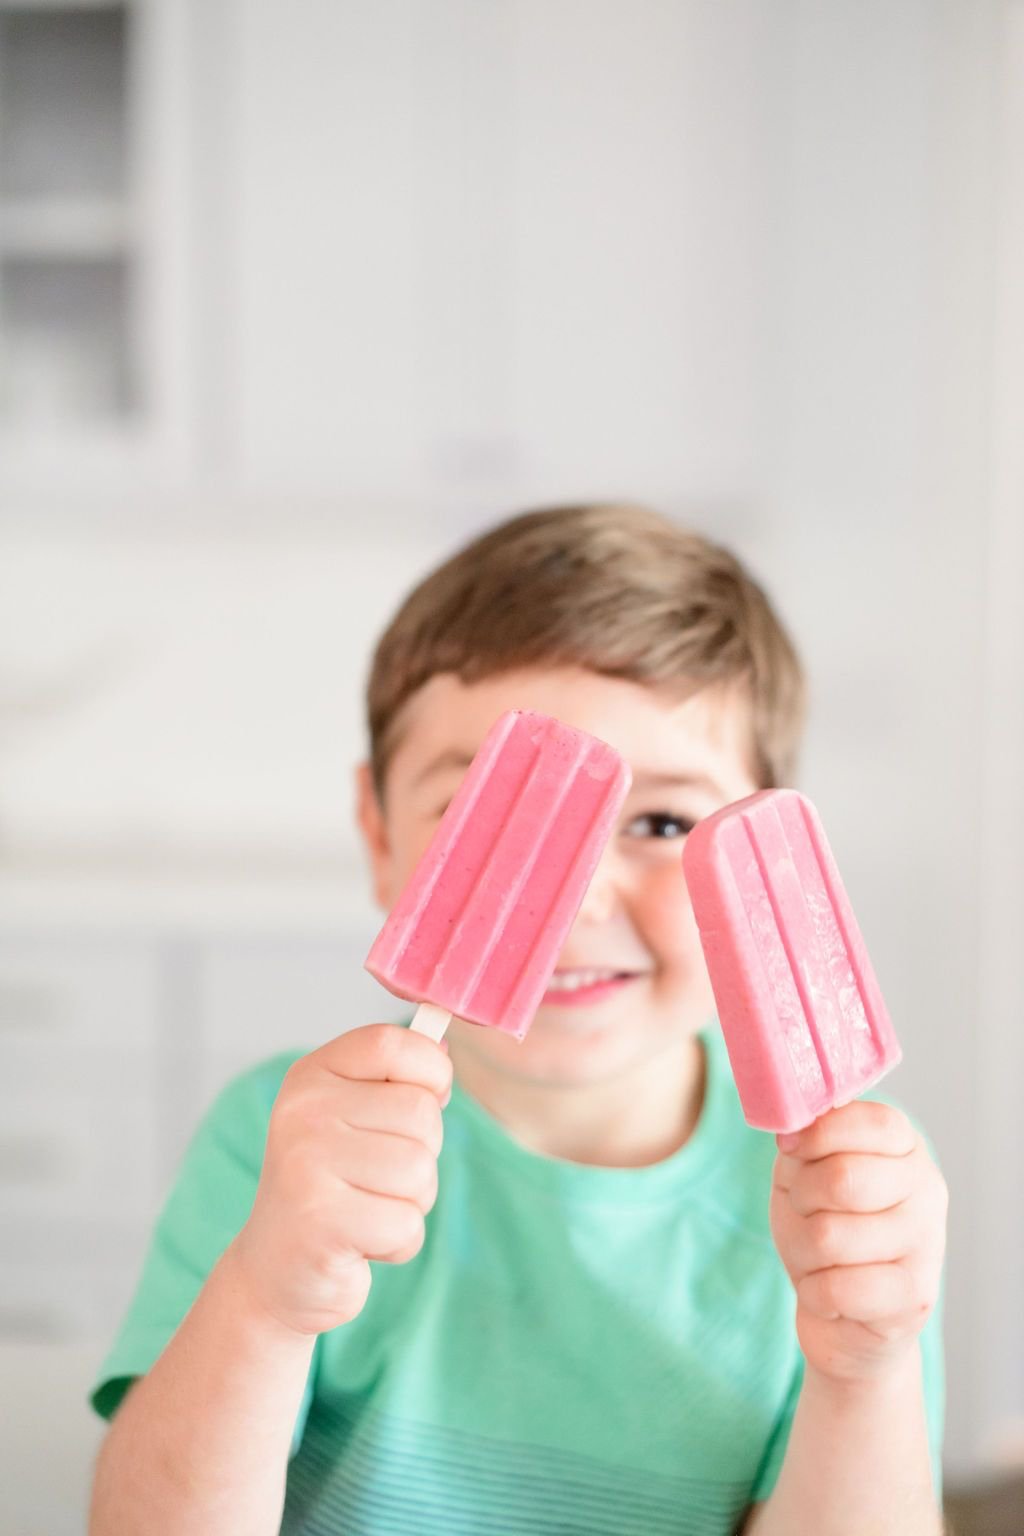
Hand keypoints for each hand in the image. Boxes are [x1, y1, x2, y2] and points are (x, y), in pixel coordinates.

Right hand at [229, 1024, 452, 1336]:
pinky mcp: (320, 1222)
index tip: (428, 1096)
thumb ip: (395, 1081)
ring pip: (419, 1169)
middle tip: (378, 1176)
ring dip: (411, 1201)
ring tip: (368, 1207)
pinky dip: (398, 1242)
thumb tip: (443, 1050)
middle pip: (420, 1112)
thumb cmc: (330, 1186)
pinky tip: (361, 1241)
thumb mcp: (352, 1117)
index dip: (430, 1069)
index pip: (391, 1043)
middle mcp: (303, 1111)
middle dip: (422, 1152)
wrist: (276, 1269)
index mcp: (311, 1075)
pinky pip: (407, 1224)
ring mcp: (306, 1164)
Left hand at [769, 1100, 947, 1384]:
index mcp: (905, 1146)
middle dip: (802, 1198)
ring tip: (820, 1256)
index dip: (819, 1135)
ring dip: (804, 1250)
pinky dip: (814, 1291)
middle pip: (843, 1179)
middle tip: (806, 1211)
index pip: (872, 1123)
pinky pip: (836, 1288)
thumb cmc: (824, 1225)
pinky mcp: (914, 1298)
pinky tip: (831, 1291)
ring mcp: (927, 1244)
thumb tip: (794, 1133)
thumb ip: (807, 1142)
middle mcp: (926, 1190)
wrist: (844, 1312)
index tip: (792, 1150)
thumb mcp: (806, 1170)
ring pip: (829, 1236)